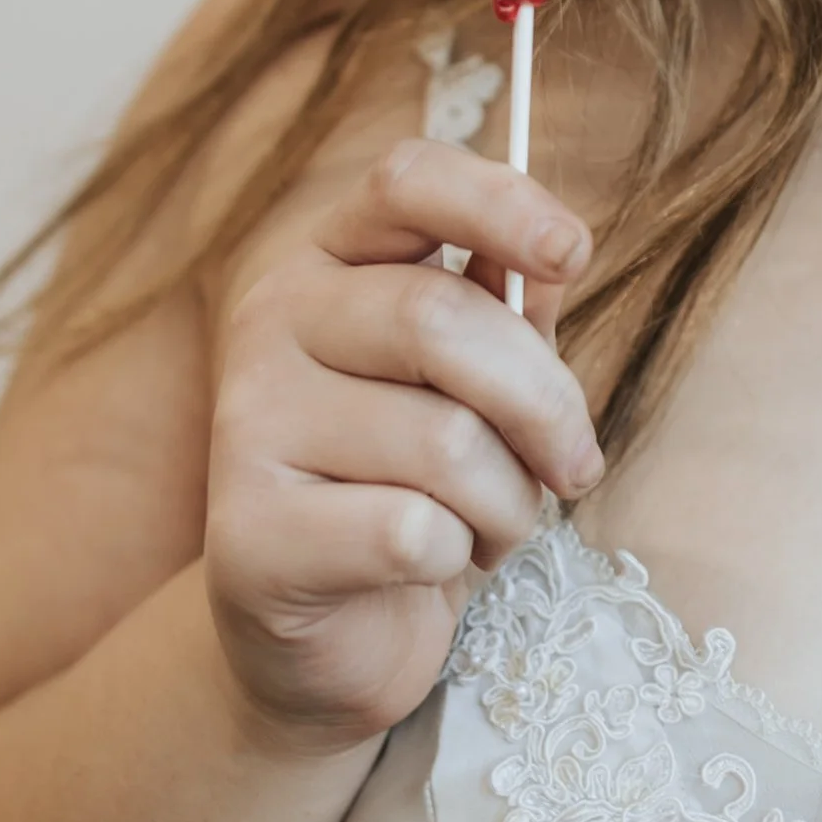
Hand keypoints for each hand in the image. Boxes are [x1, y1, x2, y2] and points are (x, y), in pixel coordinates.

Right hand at [204, 139, 600, 747]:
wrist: (329, 639)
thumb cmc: (418, 492)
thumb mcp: (478, 389)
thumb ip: (509, 313)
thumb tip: (552, 260)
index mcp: (328, 263)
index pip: (405, 182)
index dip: (498, 202)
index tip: (574, 254)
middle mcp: (271, 324)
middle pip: (443, 319)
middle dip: (545, 405)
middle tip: (574, 467)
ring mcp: (246, 426)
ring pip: (444, 440)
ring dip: (509, 502)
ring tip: (489, 527)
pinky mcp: (247, 534)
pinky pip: (411, 530)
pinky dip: (455, 559)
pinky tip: (430, 568)